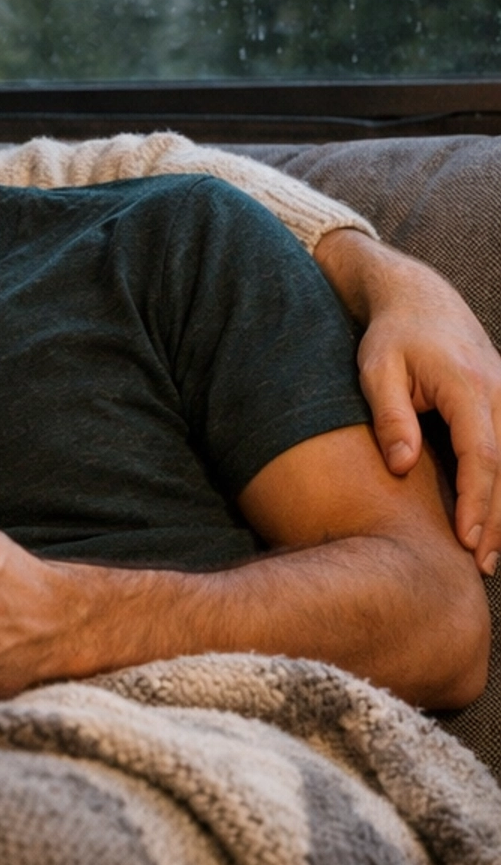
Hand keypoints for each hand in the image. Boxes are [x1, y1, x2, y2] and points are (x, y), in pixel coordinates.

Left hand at [316, 229, 500, 572]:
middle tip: (481, 565)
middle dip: (498, 518)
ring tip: (490, 556)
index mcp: (468, 384)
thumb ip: (390, 417)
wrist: (421, 300)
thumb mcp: (376, 370)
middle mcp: (500, 390)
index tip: (466, 537)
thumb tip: (401, 466)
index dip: (476, 499)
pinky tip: (499, 523)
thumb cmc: (392, 337)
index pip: (481, 452)